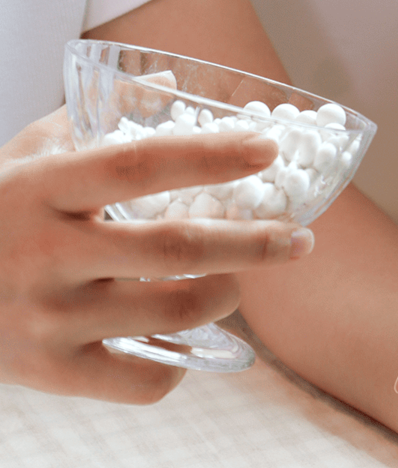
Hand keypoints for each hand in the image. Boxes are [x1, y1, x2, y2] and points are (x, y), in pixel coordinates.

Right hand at [0, 108, 313, 402]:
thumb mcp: (21, 157)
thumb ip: (90, 123)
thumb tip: (167, 84)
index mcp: (38, 189)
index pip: (139, 165)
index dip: (210, 155)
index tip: (266, 149)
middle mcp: (46, 254)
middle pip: (175, 250)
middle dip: (254, 245)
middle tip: (300, 241)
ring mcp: (49, 319)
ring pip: (171, 315)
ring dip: (223, 298)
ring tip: (237, 284)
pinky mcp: (52, 373)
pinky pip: (142, 382)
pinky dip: (178, 367)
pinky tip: (183, 347)